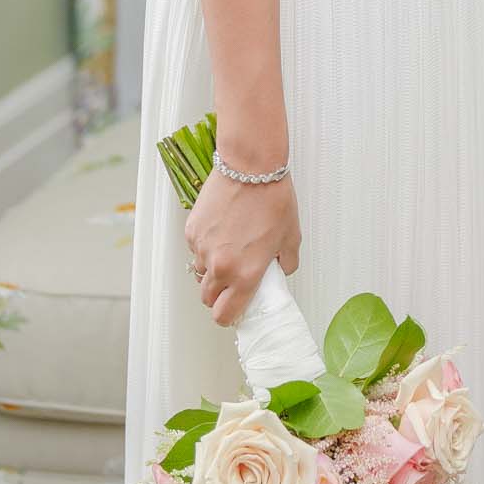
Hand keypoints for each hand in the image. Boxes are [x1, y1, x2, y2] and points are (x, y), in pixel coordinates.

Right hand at [185, 160, 301, 326]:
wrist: (250, 167)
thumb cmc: (272, 198)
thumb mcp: (291, 236)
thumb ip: (285, 262)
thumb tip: (279, 270)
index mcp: (246, 274)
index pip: (225, 314)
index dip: (228, 316)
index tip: (233, 310)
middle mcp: (220, 266)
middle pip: (207, 298)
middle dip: (218, 294)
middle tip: (233, 279)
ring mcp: (202, 248)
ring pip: (200, 272)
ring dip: (211, 269)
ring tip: (229, 249)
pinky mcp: (192, 231)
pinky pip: (196, 249)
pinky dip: (205, 246)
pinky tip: (222, 229)